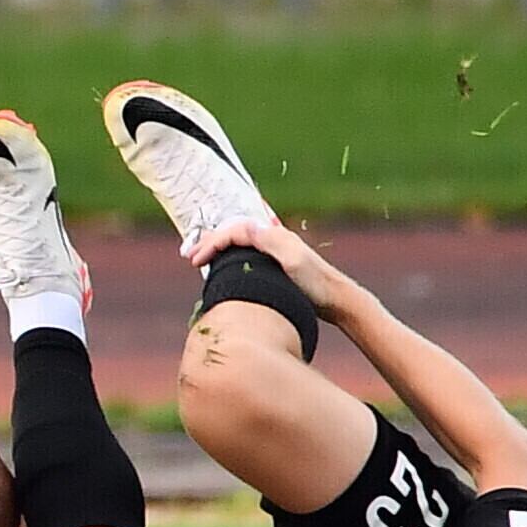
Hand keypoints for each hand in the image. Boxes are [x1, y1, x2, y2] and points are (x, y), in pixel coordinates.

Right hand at [182, 217, 357, 318]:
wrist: (338, 300)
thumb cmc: (317, 285)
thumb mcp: (294, 262)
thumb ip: (271, 242)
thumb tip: (246, 226)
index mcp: (274, 236)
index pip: (234, 231)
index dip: (212, 242)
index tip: (196, 259)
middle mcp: (273, 239)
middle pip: (233, 232)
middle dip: (209, 242)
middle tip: (189, 256)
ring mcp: (275, 251)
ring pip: (237, 242)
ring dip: (216, 248)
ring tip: (198, 260)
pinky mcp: (276, 264)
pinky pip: (244, 253)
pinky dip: (227, 256)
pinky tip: (222, 268)